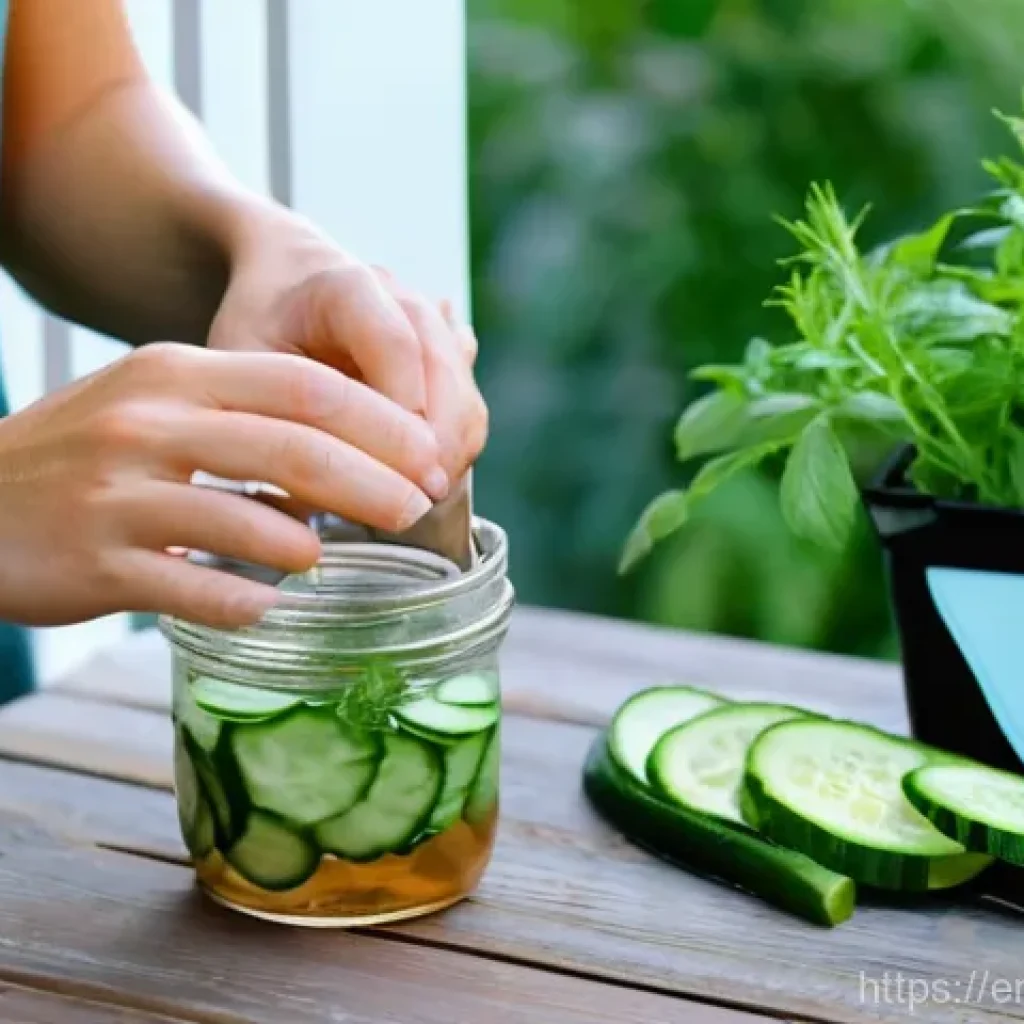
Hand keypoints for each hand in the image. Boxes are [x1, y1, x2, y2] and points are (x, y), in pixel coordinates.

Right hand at [0, 343, 447, 627]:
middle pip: (292, 449)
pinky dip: (239, 599)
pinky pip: (188, 586)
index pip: (304, 386)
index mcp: (175, 376)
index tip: (429, 457)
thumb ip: (239, 419)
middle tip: (418, 509)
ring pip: (244, 519)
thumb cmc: (82, 457)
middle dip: (373, 482)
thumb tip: (336, 470)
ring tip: (327, 556)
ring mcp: (117, 494)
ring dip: (304, 544)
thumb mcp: (152, 406)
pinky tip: (267, 606)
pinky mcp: (93, 563)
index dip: (380, 423)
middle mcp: (148, 424)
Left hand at [208, 205, 486, 481]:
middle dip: (429, 451)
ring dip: (446, 461)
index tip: (385, 474)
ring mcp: (438, 332)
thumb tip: (306, 497)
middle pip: (445, 380)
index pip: (394, 346)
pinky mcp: (452, 364)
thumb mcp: (238, 360)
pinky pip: (469, 417)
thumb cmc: (260, 324)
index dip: (397, 413)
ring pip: (466, 405)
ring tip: (407, 503)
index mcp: (349, 288)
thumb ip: (267, 414)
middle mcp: (406, 302)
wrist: (290, 285)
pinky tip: (415, 486)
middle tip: (402, 507)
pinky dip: (452, 458)